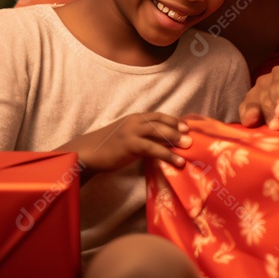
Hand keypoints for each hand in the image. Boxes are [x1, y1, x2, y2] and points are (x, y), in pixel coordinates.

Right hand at [58, 112, 190, 175]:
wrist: (87, 152)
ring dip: (175, 139)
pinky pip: (153, 148)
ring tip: (188, 147)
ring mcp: (132, 132)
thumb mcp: (126, 137)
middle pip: (161, 122)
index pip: (158, 116)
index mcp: (134, 118)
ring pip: (159, 133)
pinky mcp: (130, 144)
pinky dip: (167, 154)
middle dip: (177, 128)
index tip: (186, 126)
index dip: (173, 120)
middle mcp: (134, 121)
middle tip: (191, 136)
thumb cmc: (106, 148)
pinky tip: (177, 161)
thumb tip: (159, 143)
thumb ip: (140, 136)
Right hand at [239, 65, 278, 129]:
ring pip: (253, 100)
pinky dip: (245, 116)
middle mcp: (271, 79)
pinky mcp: (253, 104)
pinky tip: (247, 124)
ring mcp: (259, 90)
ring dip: (254, 113)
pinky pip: (244, 108)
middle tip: (276, 126)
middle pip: (266, 93)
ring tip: (254, 124)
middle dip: (270, 110)